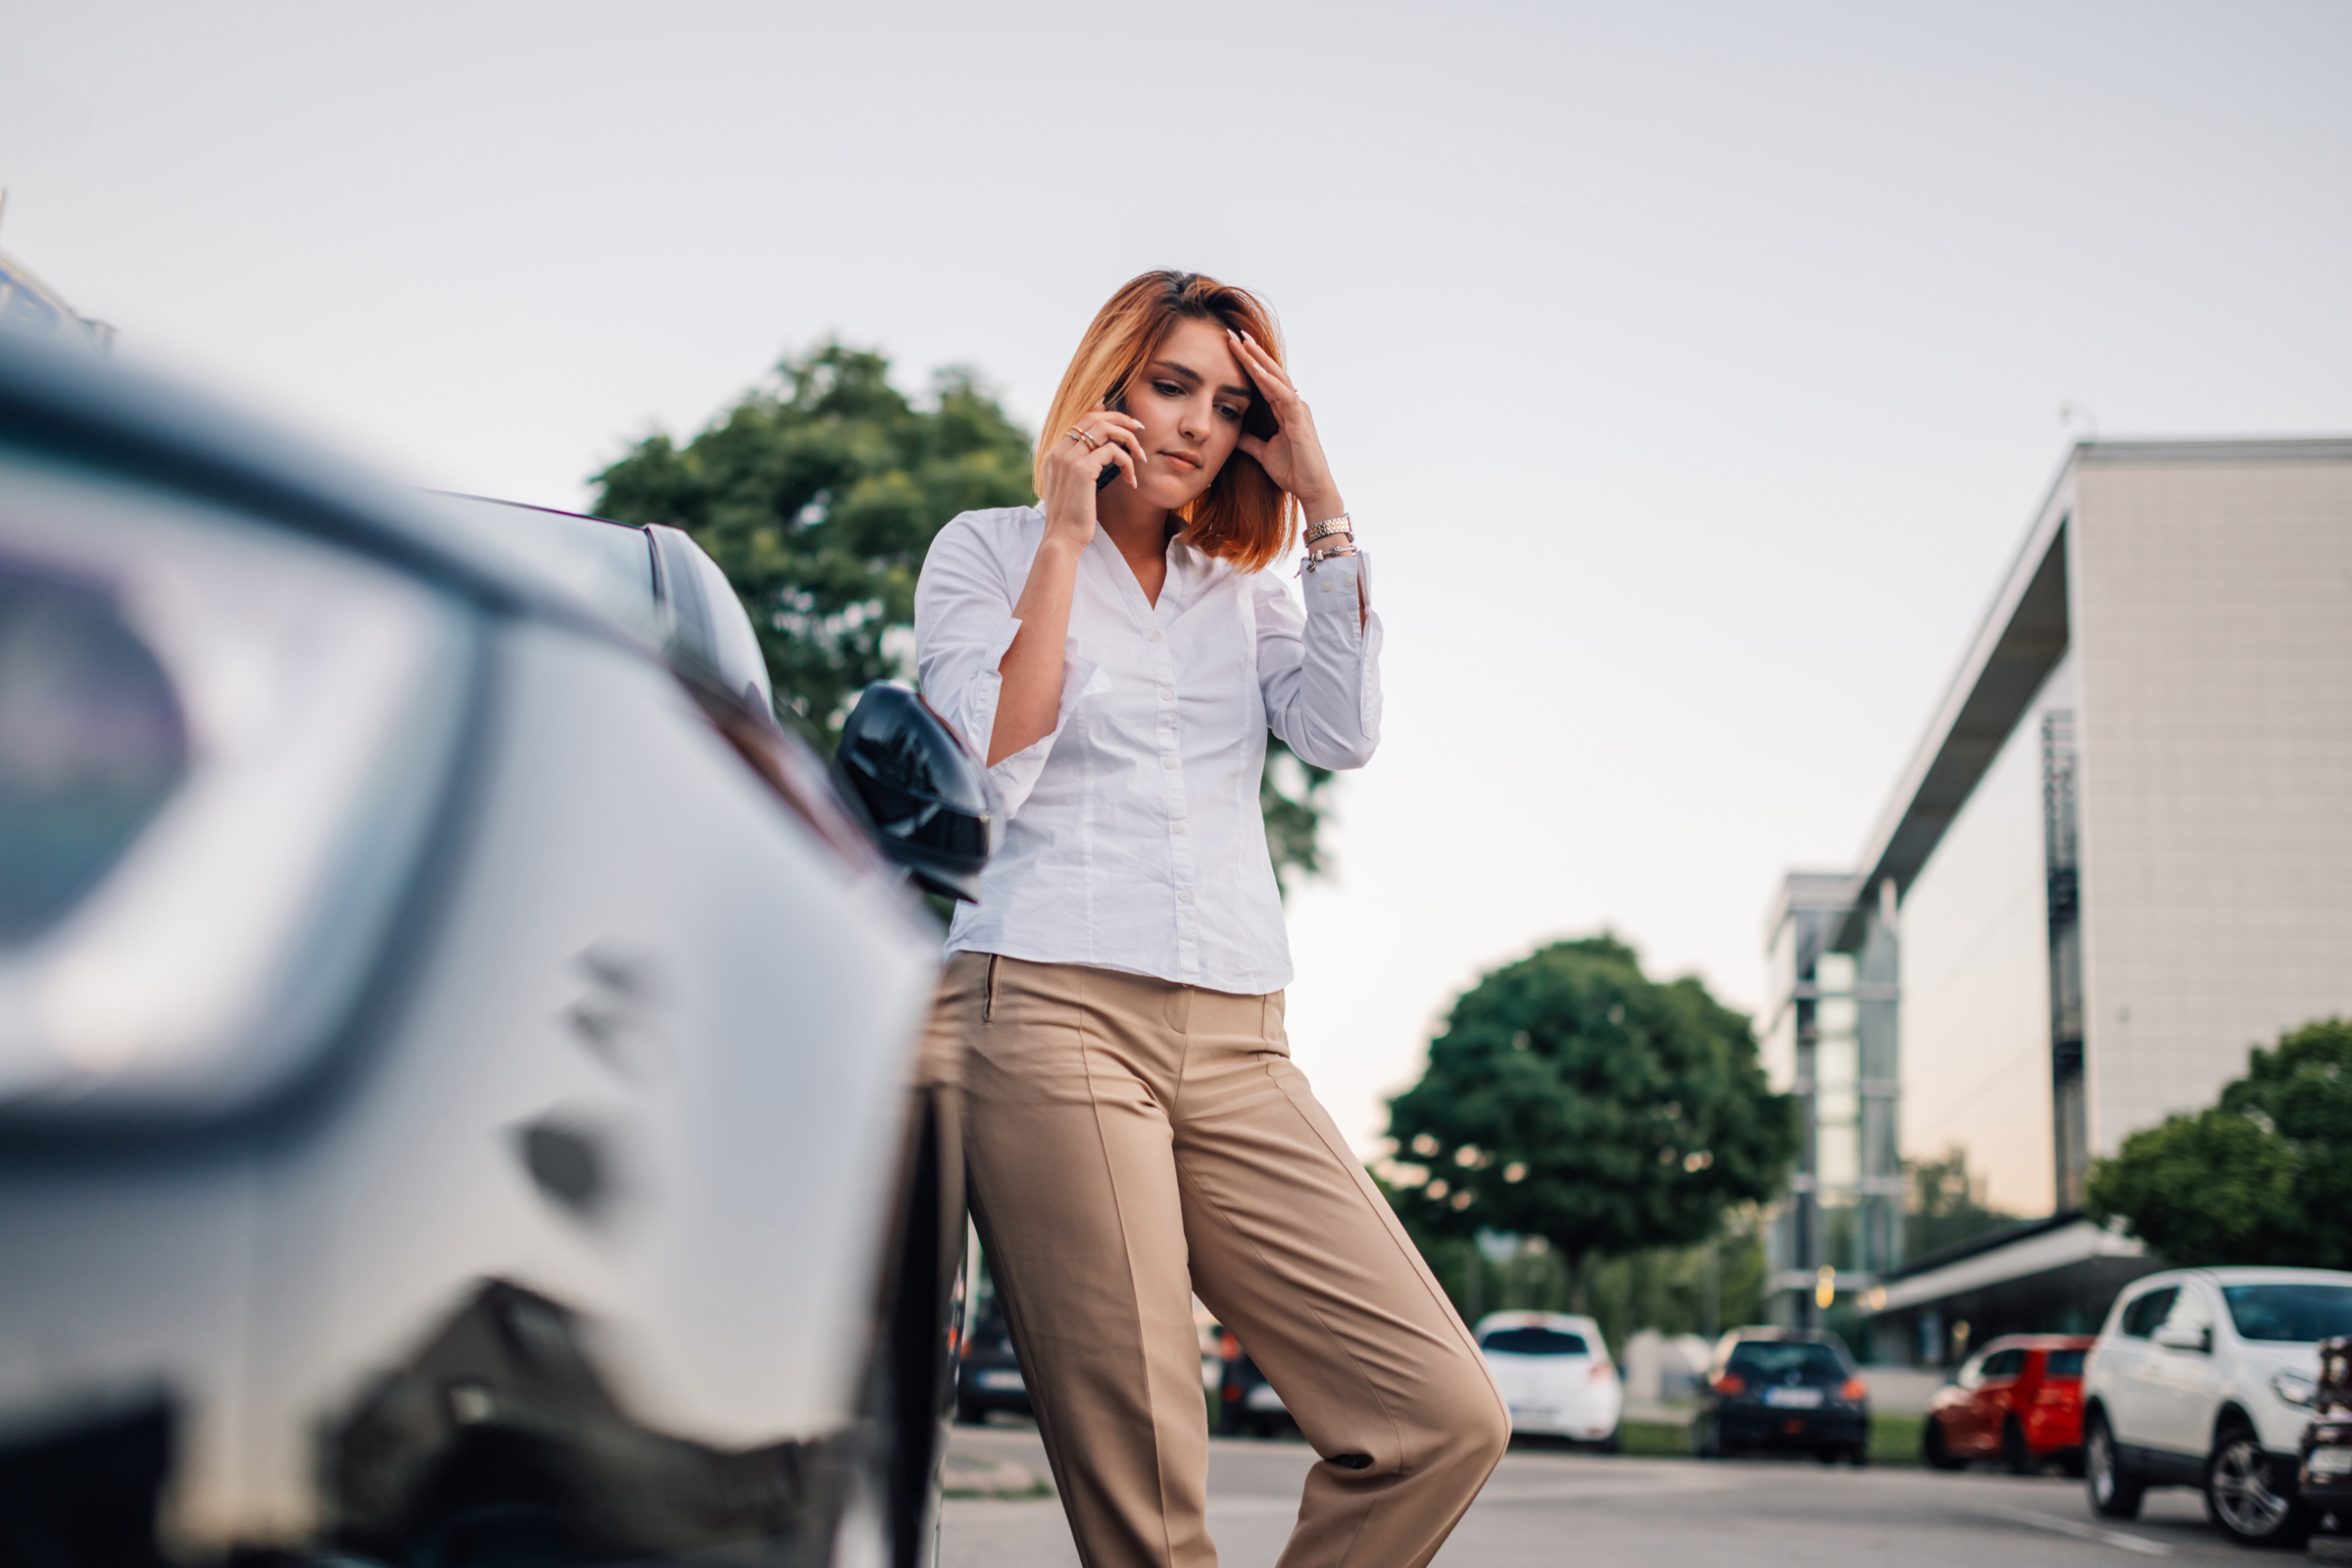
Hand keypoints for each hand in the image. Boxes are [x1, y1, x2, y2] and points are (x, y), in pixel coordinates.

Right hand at [1038, 408, 1146, 549]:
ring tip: (1141, 456)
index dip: (1103, 413)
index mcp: (1054, 455)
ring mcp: (1069, 459)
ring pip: (1105, 429)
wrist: (1062, 539)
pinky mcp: (1082, 469)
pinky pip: (1113, 452)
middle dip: (1120, 419)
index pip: (1080, 421)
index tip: (1124, 419)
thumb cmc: (1072, 519)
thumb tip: (1104, 455)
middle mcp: (1059, 452)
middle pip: (1093, 417)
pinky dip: (1128, 462)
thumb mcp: (1073, 489)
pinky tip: (1131, 481)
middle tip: (1139, 428)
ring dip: (1128, 439)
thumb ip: (1082, 469)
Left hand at [1228, 329, 1345, 524]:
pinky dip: (1272, 383)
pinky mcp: (1300, 422)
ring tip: (1243, 342)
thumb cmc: (1294, 472)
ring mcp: (1298, 411)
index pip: (1262, 380)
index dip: (1247, 362)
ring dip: (1259, 360)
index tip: (1230, 346)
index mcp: (1284, 410)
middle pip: (1269, 372)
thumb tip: (1233, 433)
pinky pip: (1285, 397)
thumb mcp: (1263, 453)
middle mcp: (1293, 405)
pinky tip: (1258, 370)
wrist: (1312, 491)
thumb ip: (1250, 441)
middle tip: (1232, 332)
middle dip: (1251, 352)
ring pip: (1277, 378)